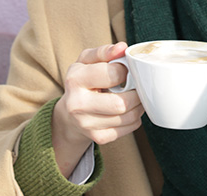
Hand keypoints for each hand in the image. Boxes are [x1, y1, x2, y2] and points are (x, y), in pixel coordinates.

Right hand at [52, 42, 143, 176]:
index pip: (113, 74)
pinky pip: (128, 129)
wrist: (68, 114)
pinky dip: (134, 119)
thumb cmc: (82, 83)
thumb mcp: (86, 62)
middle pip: (121, 103)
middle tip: (136, 87)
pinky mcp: (98, 137)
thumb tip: (122, 48)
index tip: (124, 71)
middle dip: (136, 94)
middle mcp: (77, 105)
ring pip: (128, 117)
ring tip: (135, 98)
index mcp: (75, 80)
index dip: (125, 70)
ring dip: (138, 106)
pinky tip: (128, 111)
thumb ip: (103, 52)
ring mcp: (87, 124)